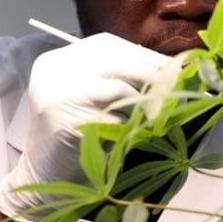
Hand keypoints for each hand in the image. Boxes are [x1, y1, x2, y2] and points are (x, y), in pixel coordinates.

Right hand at [0, 33, 171, 221]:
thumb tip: (167, 65)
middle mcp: (56, 69)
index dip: (143, 55)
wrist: (44, 176)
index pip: (109, 45)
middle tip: (178, 88)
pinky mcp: (68, 120)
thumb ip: (116, 75)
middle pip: (118, 62)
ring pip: (120, 88)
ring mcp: (60, 93)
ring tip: (155, 114)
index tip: (172, 67)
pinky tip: (130, 133)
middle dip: (153, 75)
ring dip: (144, 103)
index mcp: (61, 58)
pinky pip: (115, 117)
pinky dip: (129, 125)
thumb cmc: (76, 132)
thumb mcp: (91, 92)